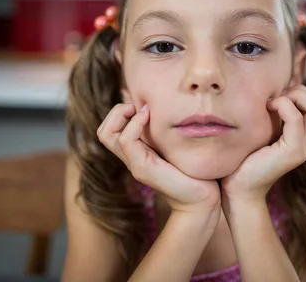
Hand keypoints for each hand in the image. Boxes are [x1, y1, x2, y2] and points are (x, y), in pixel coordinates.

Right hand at [97, 103, 220, 214]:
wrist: (202, 199)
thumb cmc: (195, 169)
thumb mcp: (178, 144)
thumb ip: (166, 131)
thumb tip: (164, 105)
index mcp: (137, 151)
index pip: (110, 129)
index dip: (120, 112)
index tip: (143, 105)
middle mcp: (131, 158)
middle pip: (103, 131)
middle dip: (116, 111)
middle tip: (138, 106)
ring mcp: (134, 164)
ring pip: (108, 134)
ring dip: (123, 114)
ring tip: (144, 111)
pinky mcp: (142, 168)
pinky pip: (126, 140)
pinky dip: (135, 123)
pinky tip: (150, 117)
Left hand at [221, 85, 305, 205]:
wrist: (238, 189)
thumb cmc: (243, 159)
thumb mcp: (261, 132)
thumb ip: (272, 116)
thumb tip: (271, 90)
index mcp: (303, 137)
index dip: (301, 93)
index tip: (276, 97)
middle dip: (301, 92)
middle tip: (276, 98)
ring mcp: (303, 148)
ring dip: (295, 97)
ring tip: (273, 104)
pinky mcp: (292, 152)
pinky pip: (296, 119)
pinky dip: (284, 106)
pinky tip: (268, 109)